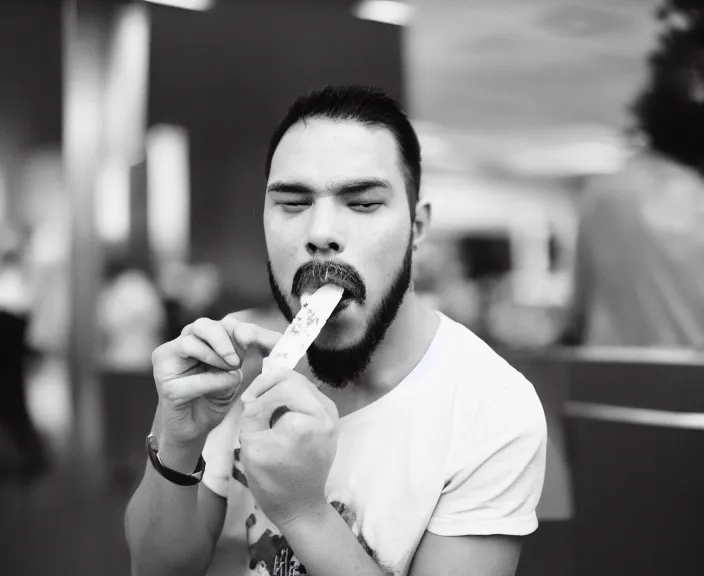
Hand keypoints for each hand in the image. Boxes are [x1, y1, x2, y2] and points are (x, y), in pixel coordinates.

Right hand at [152, 315, 281, 448]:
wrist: (196, 430)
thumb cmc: (214, 398)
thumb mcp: (234, 373)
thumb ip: (244, 355)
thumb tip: (266, 339)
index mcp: (198, 339)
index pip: (220, 324)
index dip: (241, 329)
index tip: (255, 341)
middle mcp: (180, 346)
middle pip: (201, 325)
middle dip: (224, 339)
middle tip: (237, 359)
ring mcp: (168, 364)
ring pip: (189, 343)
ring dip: (215, 357)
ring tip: (230, 371)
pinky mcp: (165, 386)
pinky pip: (190, 378)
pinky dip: (211, 382)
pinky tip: (221, 388)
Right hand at [238, 367, 338, 527]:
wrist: (298, 504)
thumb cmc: (272, 480)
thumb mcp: (251, 444)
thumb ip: (253, 411)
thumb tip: (256, 396)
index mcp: (308, 422)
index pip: (280, 389)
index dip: (259, 397)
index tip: (246, 410)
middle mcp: (327, 414)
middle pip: (293, 379)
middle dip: (267, 386)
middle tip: (250, 401)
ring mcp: (332, 414)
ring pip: (301, 382)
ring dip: (277, 388)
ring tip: (260, 404)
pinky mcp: (330, 418)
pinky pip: (307, 394)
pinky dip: (289, 396)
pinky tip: (275, 409)